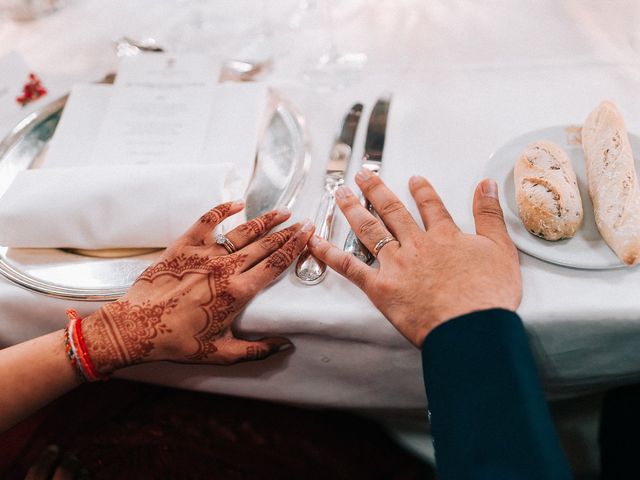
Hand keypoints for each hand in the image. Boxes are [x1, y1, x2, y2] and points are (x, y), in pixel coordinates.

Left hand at [82, 201, 313, 373]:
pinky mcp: (184, 246)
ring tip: (282, 212)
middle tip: (304, 222)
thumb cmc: (177, 342)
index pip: (275, 265)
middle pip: (265, 245)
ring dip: (266, 220)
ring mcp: (205, 254)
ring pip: (243, 232)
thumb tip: (283, 346)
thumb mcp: (221, 353)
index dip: (295, 248)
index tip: (308, 236)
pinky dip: (224, 209)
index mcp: (238, 293)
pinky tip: (238, 203)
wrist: (136, 327)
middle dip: (288, 233)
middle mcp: (225, 269)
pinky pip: (207, 221)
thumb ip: (256, 350)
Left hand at [308, 170, 520, 346]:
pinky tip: (315, 241)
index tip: (414, 179)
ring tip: (340, 194)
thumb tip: (486, 185)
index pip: (431, 207)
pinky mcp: (380, 287)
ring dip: (353, 209)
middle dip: (377, 191)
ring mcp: (396, 264)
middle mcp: (416, 245)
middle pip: (393, 212)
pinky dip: (329, 253)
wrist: (471, 327)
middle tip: (363, 176)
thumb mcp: (501, 250)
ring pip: (369, 230)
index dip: (422, 192)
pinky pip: (350, 266)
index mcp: (444, 237)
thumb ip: (490, 215)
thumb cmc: (487, 296)